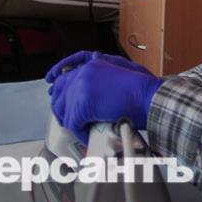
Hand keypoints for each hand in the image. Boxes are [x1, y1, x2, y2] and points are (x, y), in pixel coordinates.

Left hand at [47, 53, 162, 143]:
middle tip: (68, 120)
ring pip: (64, 109)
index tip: (53, 93)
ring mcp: (81, 88)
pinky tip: (88, 136)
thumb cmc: (142, 88)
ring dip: (72, 122)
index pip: (65, 75)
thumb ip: (102, 72)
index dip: (58, 87)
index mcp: (92, 65)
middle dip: (62, 108)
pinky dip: (80, 133)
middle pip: (60, 92)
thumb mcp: (121, 71)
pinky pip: (73, 123)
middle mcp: (83, 73)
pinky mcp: (83, 104)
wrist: (148, 97)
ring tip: (80, 130)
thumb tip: (91, 81)